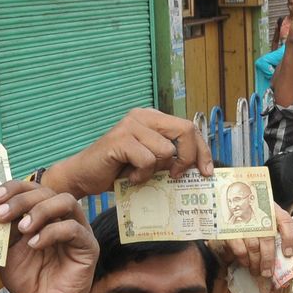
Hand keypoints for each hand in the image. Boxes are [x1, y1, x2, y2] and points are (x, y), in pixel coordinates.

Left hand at [0, 180, 97, 292]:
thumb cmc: (28, 280)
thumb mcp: (7, 251)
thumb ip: (4, 230)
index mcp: (43, 215)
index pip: (32, 189)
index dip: (14, 188)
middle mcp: (62, 218)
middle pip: (47, 191)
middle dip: (21, 199)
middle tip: (2, 213)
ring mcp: (78, 230)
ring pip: (66, 201)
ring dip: (40, 210)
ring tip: (22, 228)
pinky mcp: (88, 247)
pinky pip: (73, 229)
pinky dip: (51, 232)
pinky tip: (34, 245)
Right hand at [42, 108, 212, 198]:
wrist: (85, 176)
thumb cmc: (119, 171)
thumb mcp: (152, 163)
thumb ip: (171, 159)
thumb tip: (200, 168)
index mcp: (153, 118)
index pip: (189, 128)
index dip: (202, 150)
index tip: (207, 171)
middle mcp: (143, 116)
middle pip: (185, 130)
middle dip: (189, 157)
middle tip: (177, 175)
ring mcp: (130, 125)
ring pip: (166, 150)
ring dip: (156, 170)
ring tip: (140, 174)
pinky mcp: (120, 139)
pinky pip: (147, 160)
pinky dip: (142, 175)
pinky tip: (130, 177)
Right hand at [213, 203, 292, 277]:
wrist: (228, 196)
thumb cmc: (251, 210)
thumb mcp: (267, 212)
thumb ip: (278, 227)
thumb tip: (286, 252)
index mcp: (271, 208)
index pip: (285, 221)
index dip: (290, 239)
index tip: (288, 254)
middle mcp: (257, 213)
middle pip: (267, 240)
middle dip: (269, 260)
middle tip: (268, 273)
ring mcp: (243, 221)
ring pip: (252, 248)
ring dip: (255, 263)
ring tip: (256, 271)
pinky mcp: (228, 229)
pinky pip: (238, 249)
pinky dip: (242, 259)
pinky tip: (244, 263)